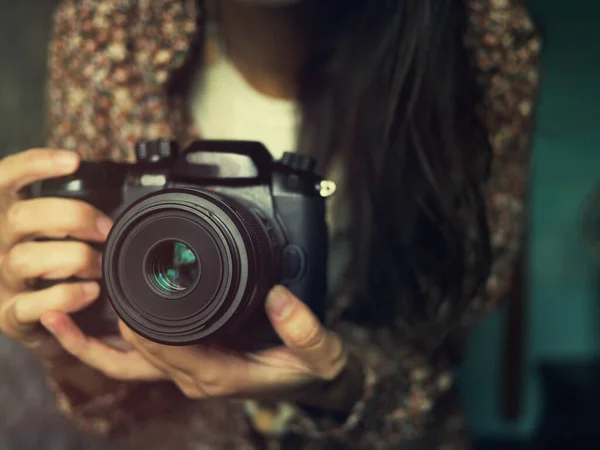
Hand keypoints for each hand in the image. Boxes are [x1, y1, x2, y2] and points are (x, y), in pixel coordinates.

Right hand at [0, 149, 159, 379]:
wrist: (45, 319)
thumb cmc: (58, 266)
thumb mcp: (58, 231)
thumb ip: (73, 212)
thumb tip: (118, 190)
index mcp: (8, 215)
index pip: (4, 178)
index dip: (34, 164)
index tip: (73, 160)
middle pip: (21, 217)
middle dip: (72, 218)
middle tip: (105, 230)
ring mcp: (0, 280)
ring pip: (24, 259)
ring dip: (73, 259)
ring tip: (100, 266)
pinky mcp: (9, 315)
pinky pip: (30, 304)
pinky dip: (65, 296)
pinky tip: (89, 292)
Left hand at [45, 285, 351, 406]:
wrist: (307, 381)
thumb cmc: (307, 368)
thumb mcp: (320, 352)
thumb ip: (304, 328)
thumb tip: (278, 295)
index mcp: (222, 373)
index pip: (170, 352)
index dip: (143, 328)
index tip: (124, 296)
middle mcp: (196, 377)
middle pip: (138, 355)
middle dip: (106, 328)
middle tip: (79, 290)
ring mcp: (187, 373)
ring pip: (128, 363)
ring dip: (91, 342)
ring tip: (57, 314)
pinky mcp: (186, 365)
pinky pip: (137, 361)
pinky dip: (108, 346)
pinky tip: (86, 326)